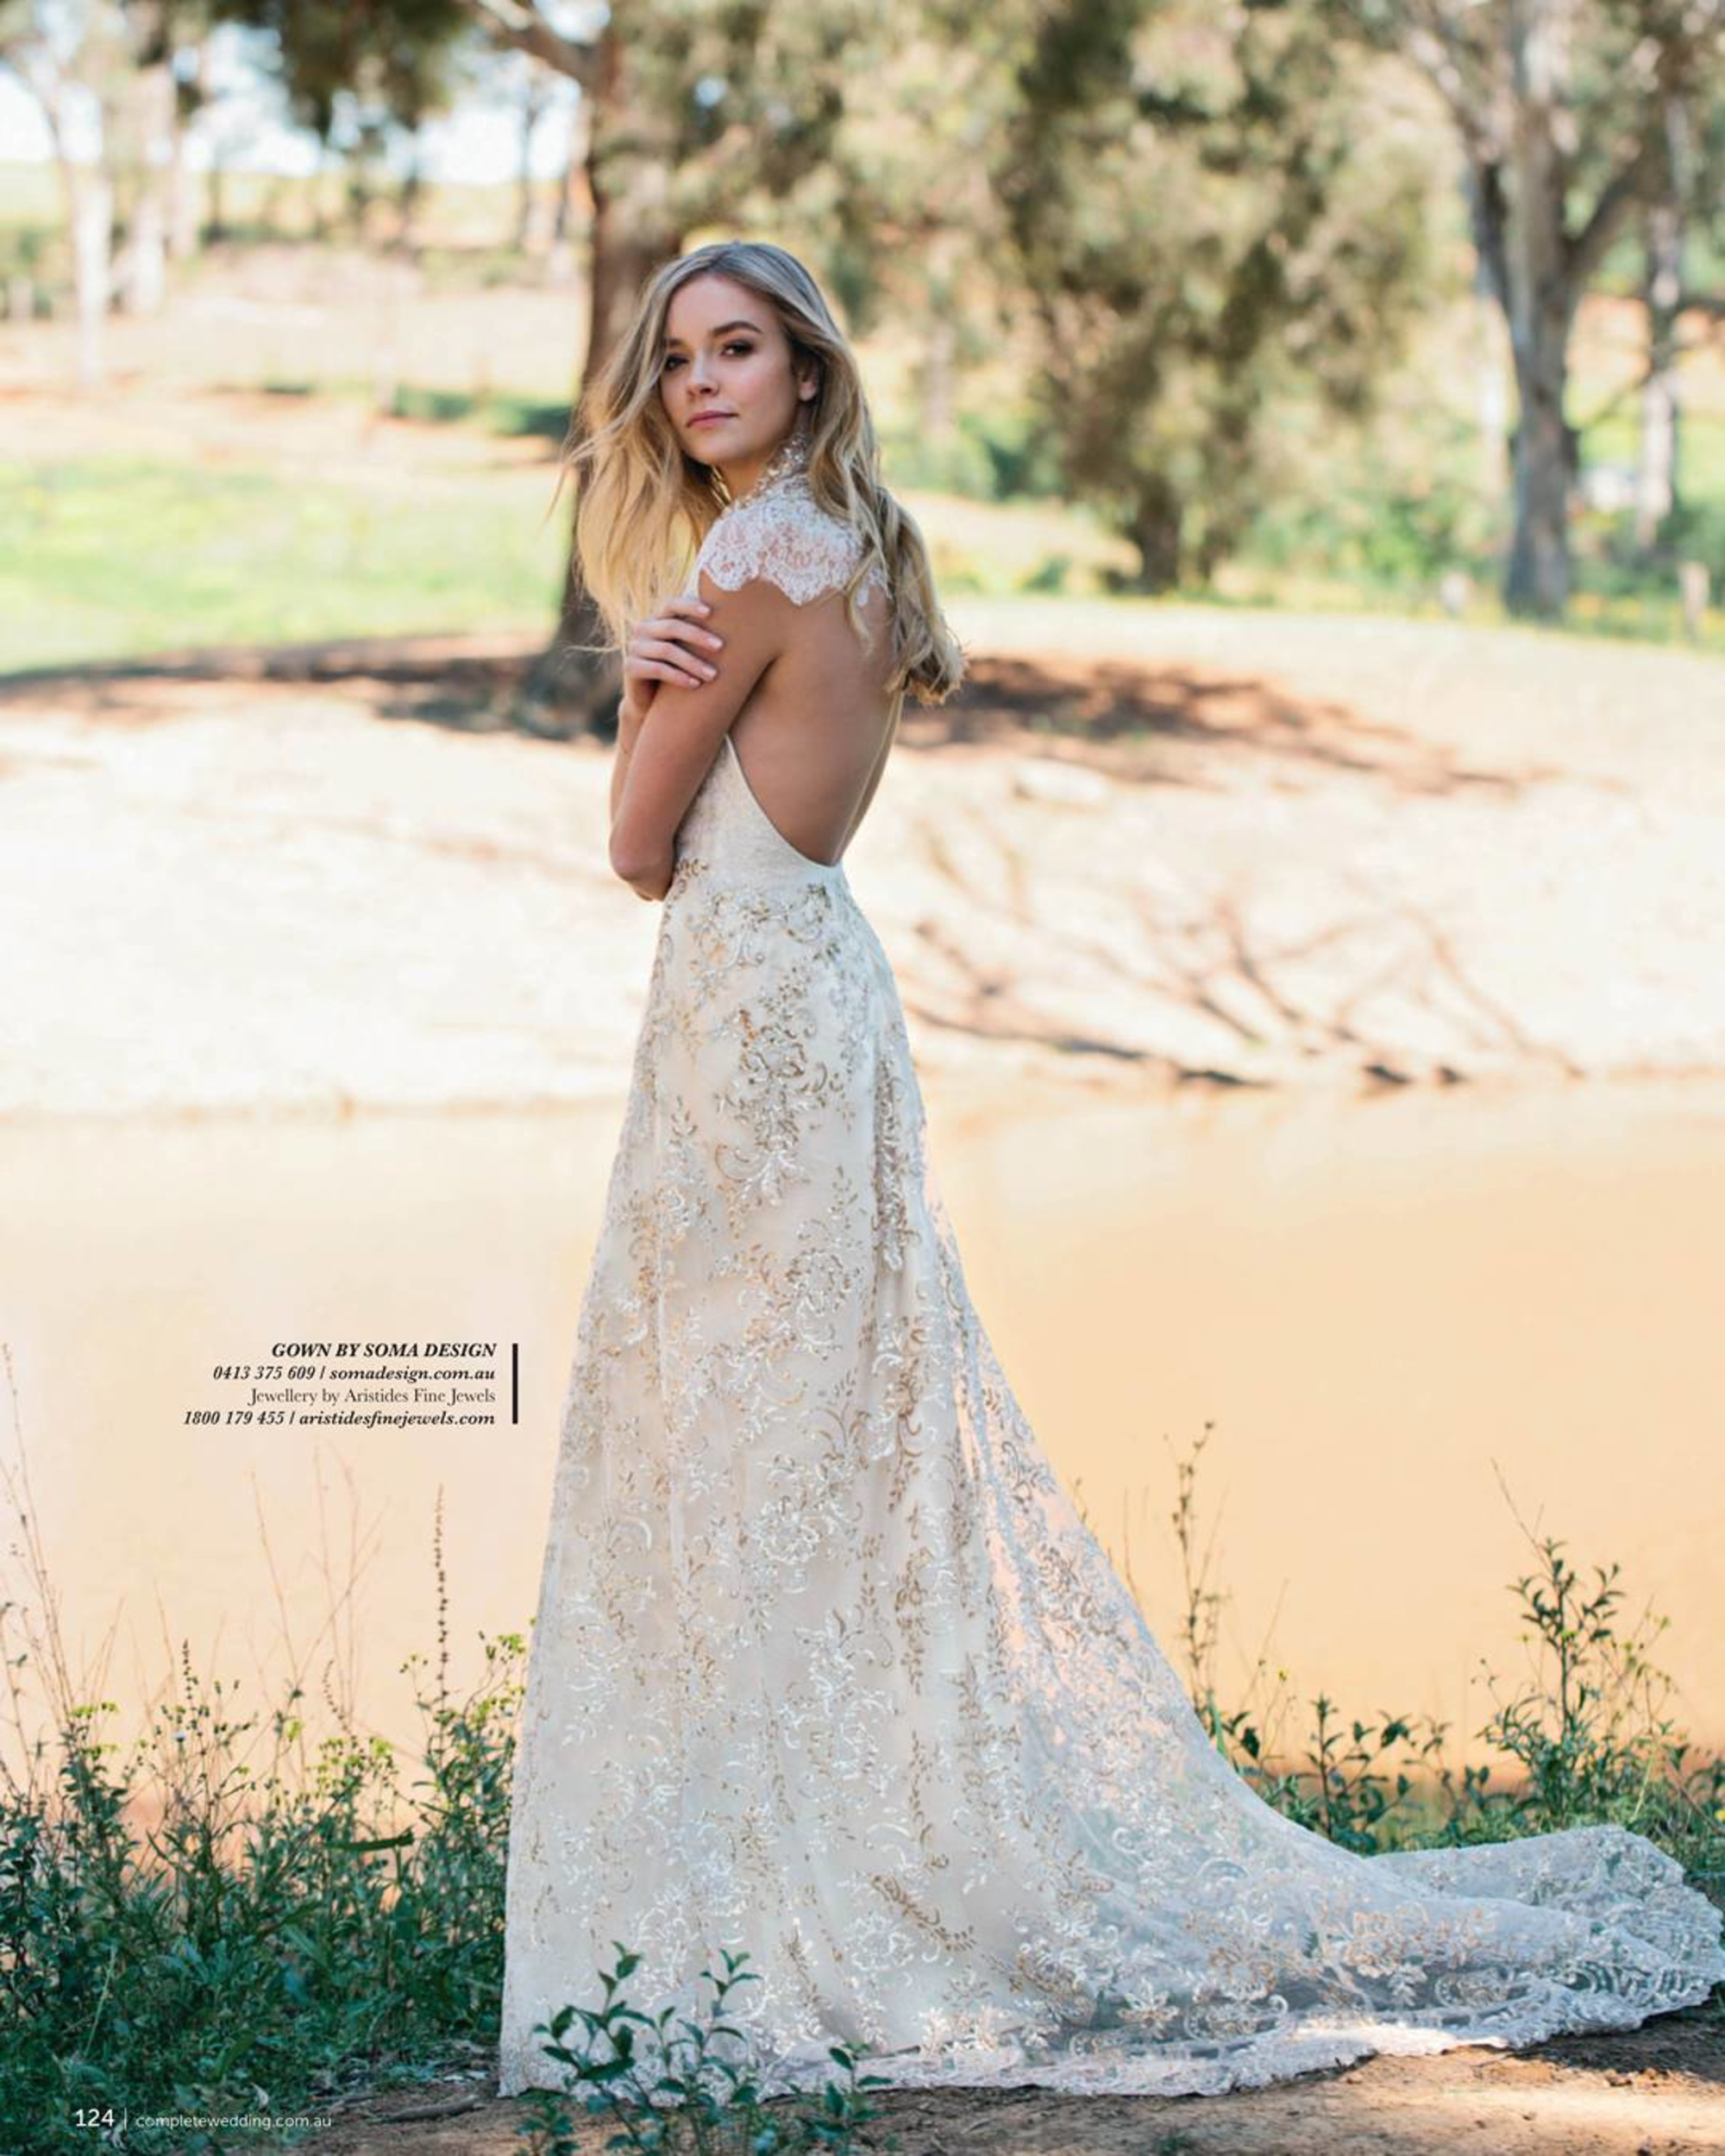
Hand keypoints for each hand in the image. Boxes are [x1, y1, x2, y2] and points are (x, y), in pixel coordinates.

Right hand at [618, 597, 724, 723]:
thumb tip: (740, 618)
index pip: (671, 603)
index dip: (690, 605)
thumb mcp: (687, 649)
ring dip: (693, 662)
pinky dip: (678, 677)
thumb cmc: (678, 670)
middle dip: (698, 636)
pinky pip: (657, 669)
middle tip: (721, 647)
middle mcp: (643, 628)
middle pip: (672, 626)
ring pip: (667, 650)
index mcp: (657, 618)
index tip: (711, 613)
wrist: (650, 702)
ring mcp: (634, 647)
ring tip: (713, 675)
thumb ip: (700, 633)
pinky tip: (695, 684)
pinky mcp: (630, 667)